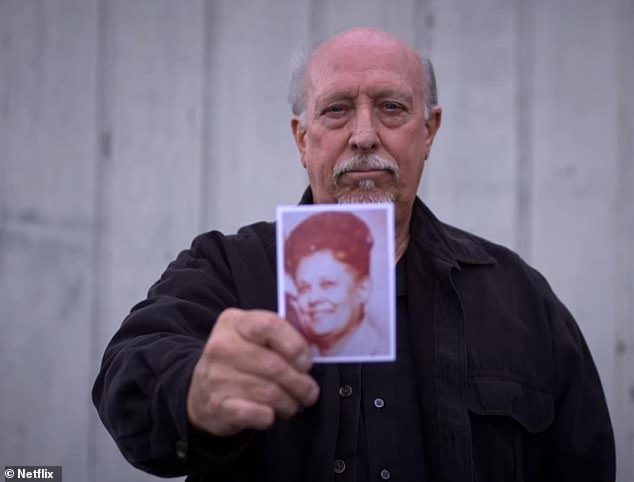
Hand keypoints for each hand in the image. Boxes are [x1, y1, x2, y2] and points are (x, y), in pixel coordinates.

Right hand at [187, 308, 319, 436]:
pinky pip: (258, 413)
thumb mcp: (251, 337)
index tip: (305, 362)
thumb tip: (310, 355)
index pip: (271, 326)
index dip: (295, 345)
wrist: (199, 391)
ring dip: (289, 402)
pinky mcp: (217, 405)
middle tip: (309, 391)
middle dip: (300, 382)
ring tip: (292, 403)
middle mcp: (222, 346)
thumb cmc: (238, 361)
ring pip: (270, 392)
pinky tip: (271, 413)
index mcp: (234, 322)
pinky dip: (271, 416)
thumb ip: (278, 337)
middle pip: (275, 365)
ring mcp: (217, 376)